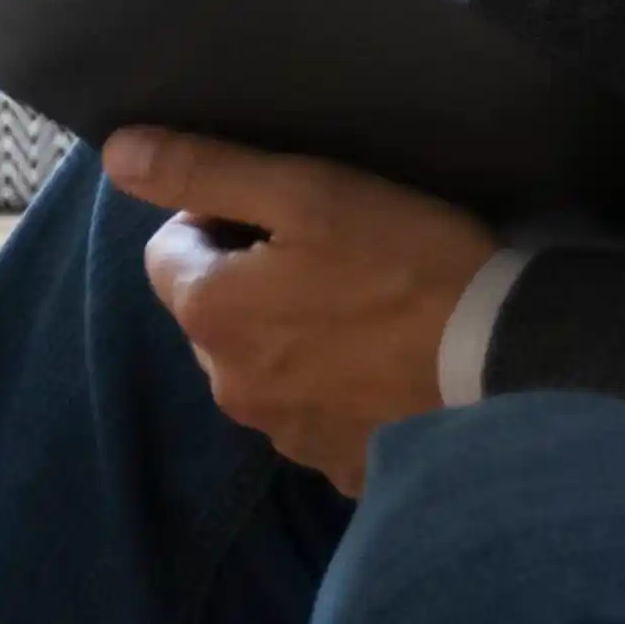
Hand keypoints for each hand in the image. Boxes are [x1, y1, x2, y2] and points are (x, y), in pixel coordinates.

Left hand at [104, 129, 500, 498]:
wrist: (507, 364)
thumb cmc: (404, 263)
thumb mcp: (305, 192)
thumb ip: (204, 170)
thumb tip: (117, 154)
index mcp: (210, 316)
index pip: (168, 253)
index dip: (218, 221)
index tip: (284, 215)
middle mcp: (231, 389)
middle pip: (213, 314)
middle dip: (250, 282)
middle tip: (330, 258)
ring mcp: (287, 438)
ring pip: (263, 367)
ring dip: (291, 338)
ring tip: (365, 311)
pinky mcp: (342, 469)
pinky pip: (316, 414)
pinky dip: (336, 389)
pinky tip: (386, 365)